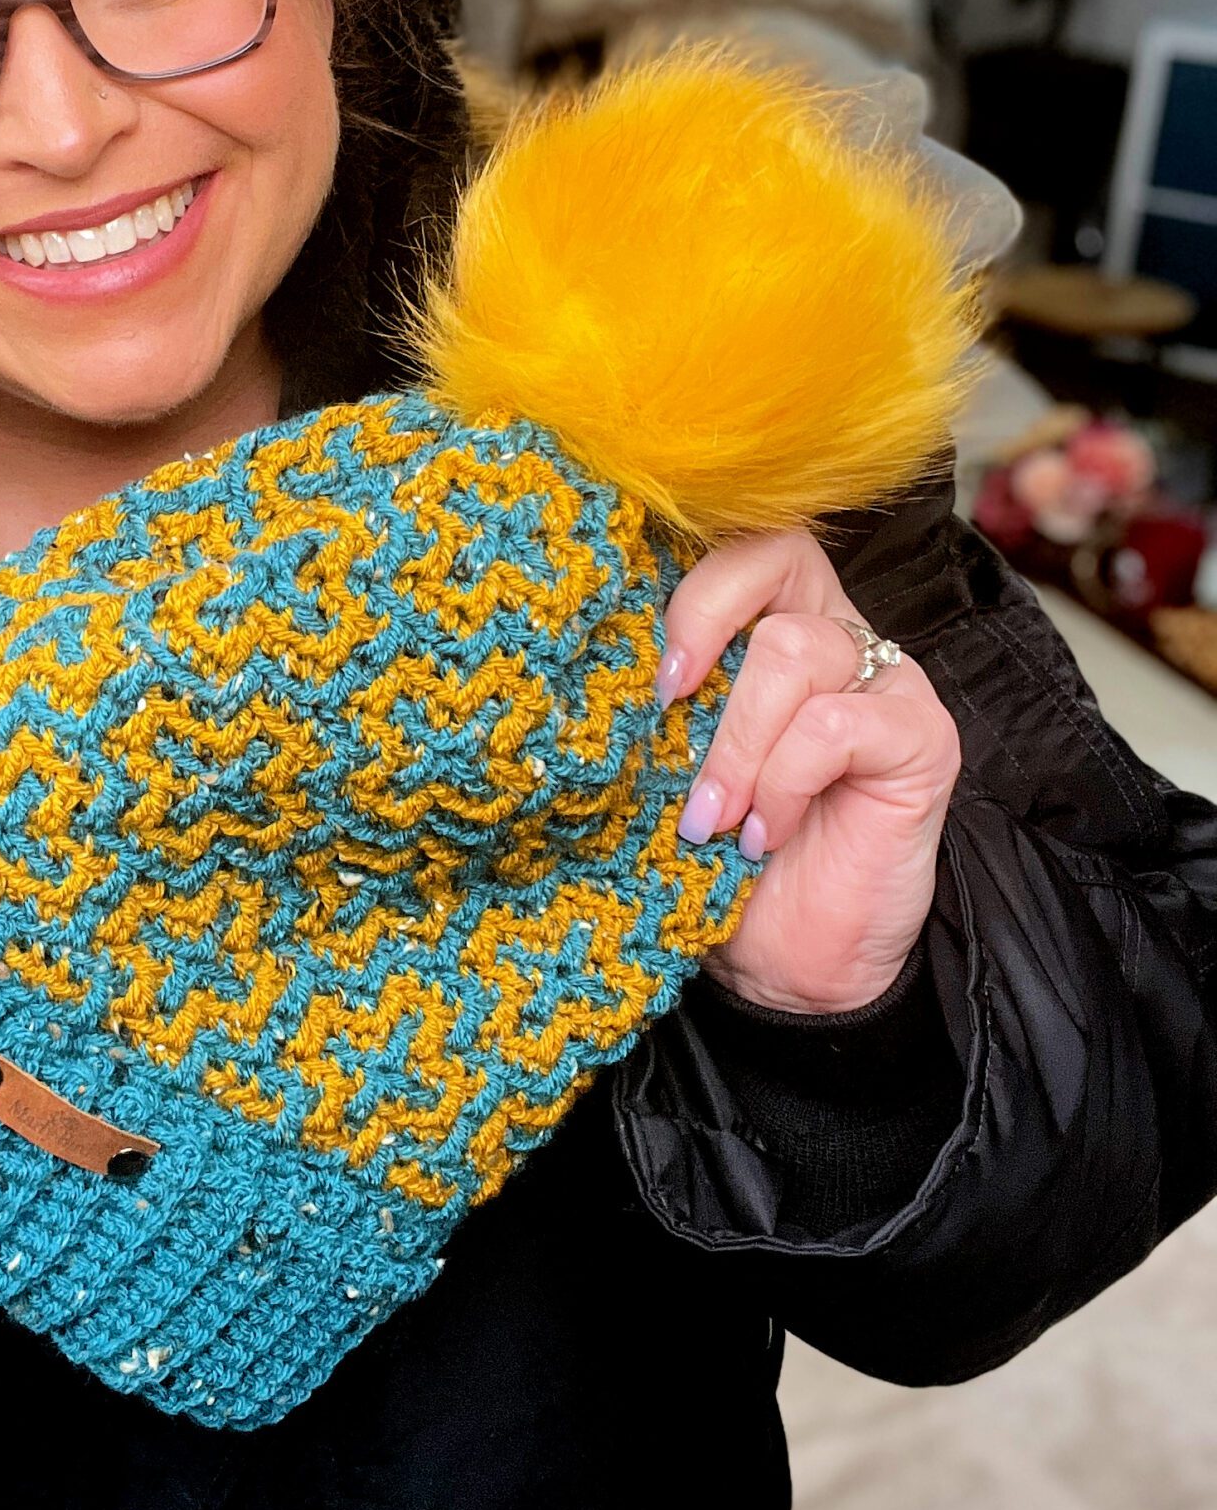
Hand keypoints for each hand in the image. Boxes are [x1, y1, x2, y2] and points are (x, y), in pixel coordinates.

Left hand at [657, 529, 961, 1014]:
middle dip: (705, 625)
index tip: (650, 671)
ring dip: (736, 741)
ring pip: (796, 649)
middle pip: (779, 558)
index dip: (690, 583)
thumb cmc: (717, 860)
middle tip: (666, 706)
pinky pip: (840, 723)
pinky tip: (766, 832)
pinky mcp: (921, 736)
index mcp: (766, 626)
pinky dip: (786, 779)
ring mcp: (883, 681)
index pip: (741, 542)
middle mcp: (831, 636)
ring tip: (711, 817)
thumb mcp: (667, 766)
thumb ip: (656, 704)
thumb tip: (587, 663)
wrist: (788, 967)